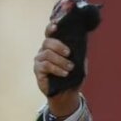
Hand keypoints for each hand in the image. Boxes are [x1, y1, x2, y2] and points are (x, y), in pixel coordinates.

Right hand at [34, 0, 80, 117]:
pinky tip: (64, 73)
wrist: (67, 95)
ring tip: (70, 68)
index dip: (51, 27)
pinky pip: (45, 65)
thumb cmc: (73, 78)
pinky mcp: (38, 70)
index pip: (49, 33)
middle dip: (59, 46)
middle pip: (48, 41)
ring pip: (47, 53)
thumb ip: (80, 53)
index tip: (56, 25)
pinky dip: (56, 69)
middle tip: (69, 53)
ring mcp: (39, 60)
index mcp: (54, 47)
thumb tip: (83, 42)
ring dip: (61, 61)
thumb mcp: (80, 64)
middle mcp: (44, 51)